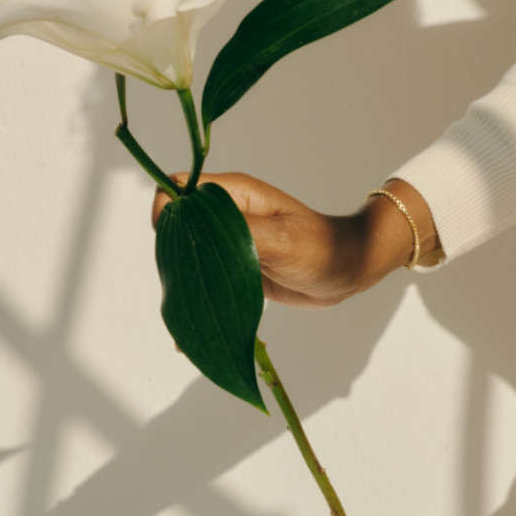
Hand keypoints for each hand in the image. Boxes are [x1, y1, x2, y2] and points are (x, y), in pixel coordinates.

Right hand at [151, 172, 438, 307]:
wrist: (349, 269)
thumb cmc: (321, 247)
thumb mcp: (281, 240)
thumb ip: (238, 231)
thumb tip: (194, 226)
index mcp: (232, 194)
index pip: (178, 188)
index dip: (166, 211)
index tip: (174, 242)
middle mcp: (224, 213)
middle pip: (176, 222)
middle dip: (172, 251)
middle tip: (184, 282)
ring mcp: (228, 239)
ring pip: (187, 251)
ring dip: (181, 277)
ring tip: (184, 311)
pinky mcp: (234, 263)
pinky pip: (204, 274)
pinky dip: (195, 296)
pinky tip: (191, 328)